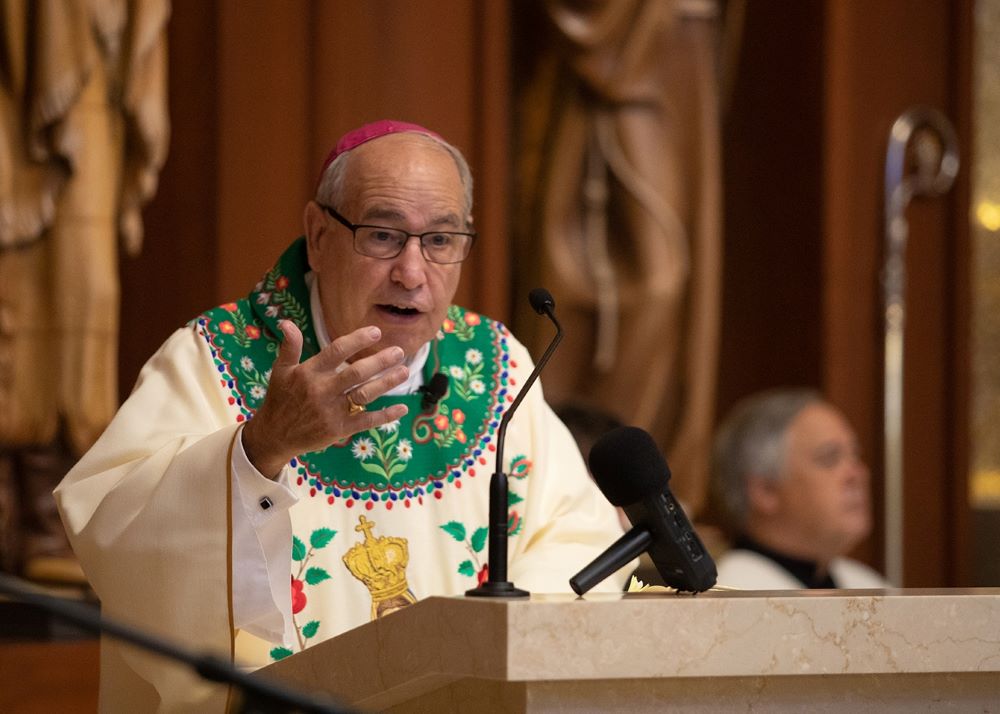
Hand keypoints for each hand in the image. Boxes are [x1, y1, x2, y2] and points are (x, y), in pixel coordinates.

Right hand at [242, 321, 408, 477]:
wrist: (274, 435)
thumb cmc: (280, 399)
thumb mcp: (280, 370)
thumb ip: (289, 346)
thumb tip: (287, 322)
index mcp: (309, 373)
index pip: (336, 351)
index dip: (357, 340)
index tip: (377, 332)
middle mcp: (322, 390)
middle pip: (356, 373)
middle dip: (380, 361)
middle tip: (399, 351)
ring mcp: (332, 411)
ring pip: (364, 395)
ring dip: (387, 383)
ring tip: (404, 371)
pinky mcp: (339, 429)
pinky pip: (366, 421)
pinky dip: (386, 415)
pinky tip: (403, 407)